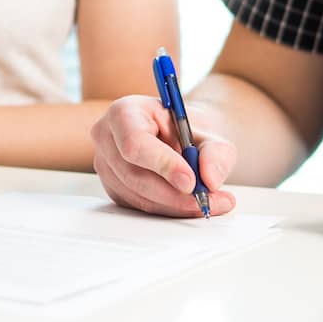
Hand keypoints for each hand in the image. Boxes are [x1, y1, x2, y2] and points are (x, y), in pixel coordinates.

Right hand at [90, 96, 237, 216]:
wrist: (179, 138)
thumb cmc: (187, 130)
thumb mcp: (209, 133)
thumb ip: (216, 153)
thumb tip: (211, 180)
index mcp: (124, 112)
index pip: (134, 142)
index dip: (162, 164)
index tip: (191, 181)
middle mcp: (107, 139)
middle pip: (134, 175)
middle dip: (174, 194)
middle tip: (207, 199)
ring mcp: (106, 167)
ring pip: (139, 196)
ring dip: (177, 205)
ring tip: (211, 202)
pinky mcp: (114, 189)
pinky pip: (140, 207)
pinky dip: (170, 209)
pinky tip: (191, 203)